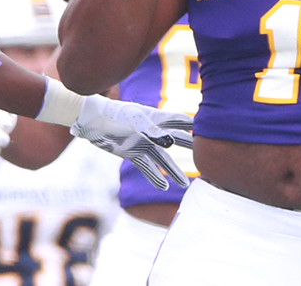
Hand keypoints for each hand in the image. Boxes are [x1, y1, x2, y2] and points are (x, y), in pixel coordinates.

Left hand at [71, 95, 194, 189]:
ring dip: (173, 172)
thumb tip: (169, 142)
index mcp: (155, 117)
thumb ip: (151, 129)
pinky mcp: (132, 154)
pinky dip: (154, 177)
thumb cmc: (114, 113)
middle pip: (175, 140)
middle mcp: (152, 131)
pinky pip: (146, 167)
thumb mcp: (133, 119)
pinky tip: (163, 187)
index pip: (178, 120)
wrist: (92, 120)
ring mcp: (142, 143)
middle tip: (205, 155)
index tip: (208, 127)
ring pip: (162, 159)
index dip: (192, 124)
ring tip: (185, 185)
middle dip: (190, 148)